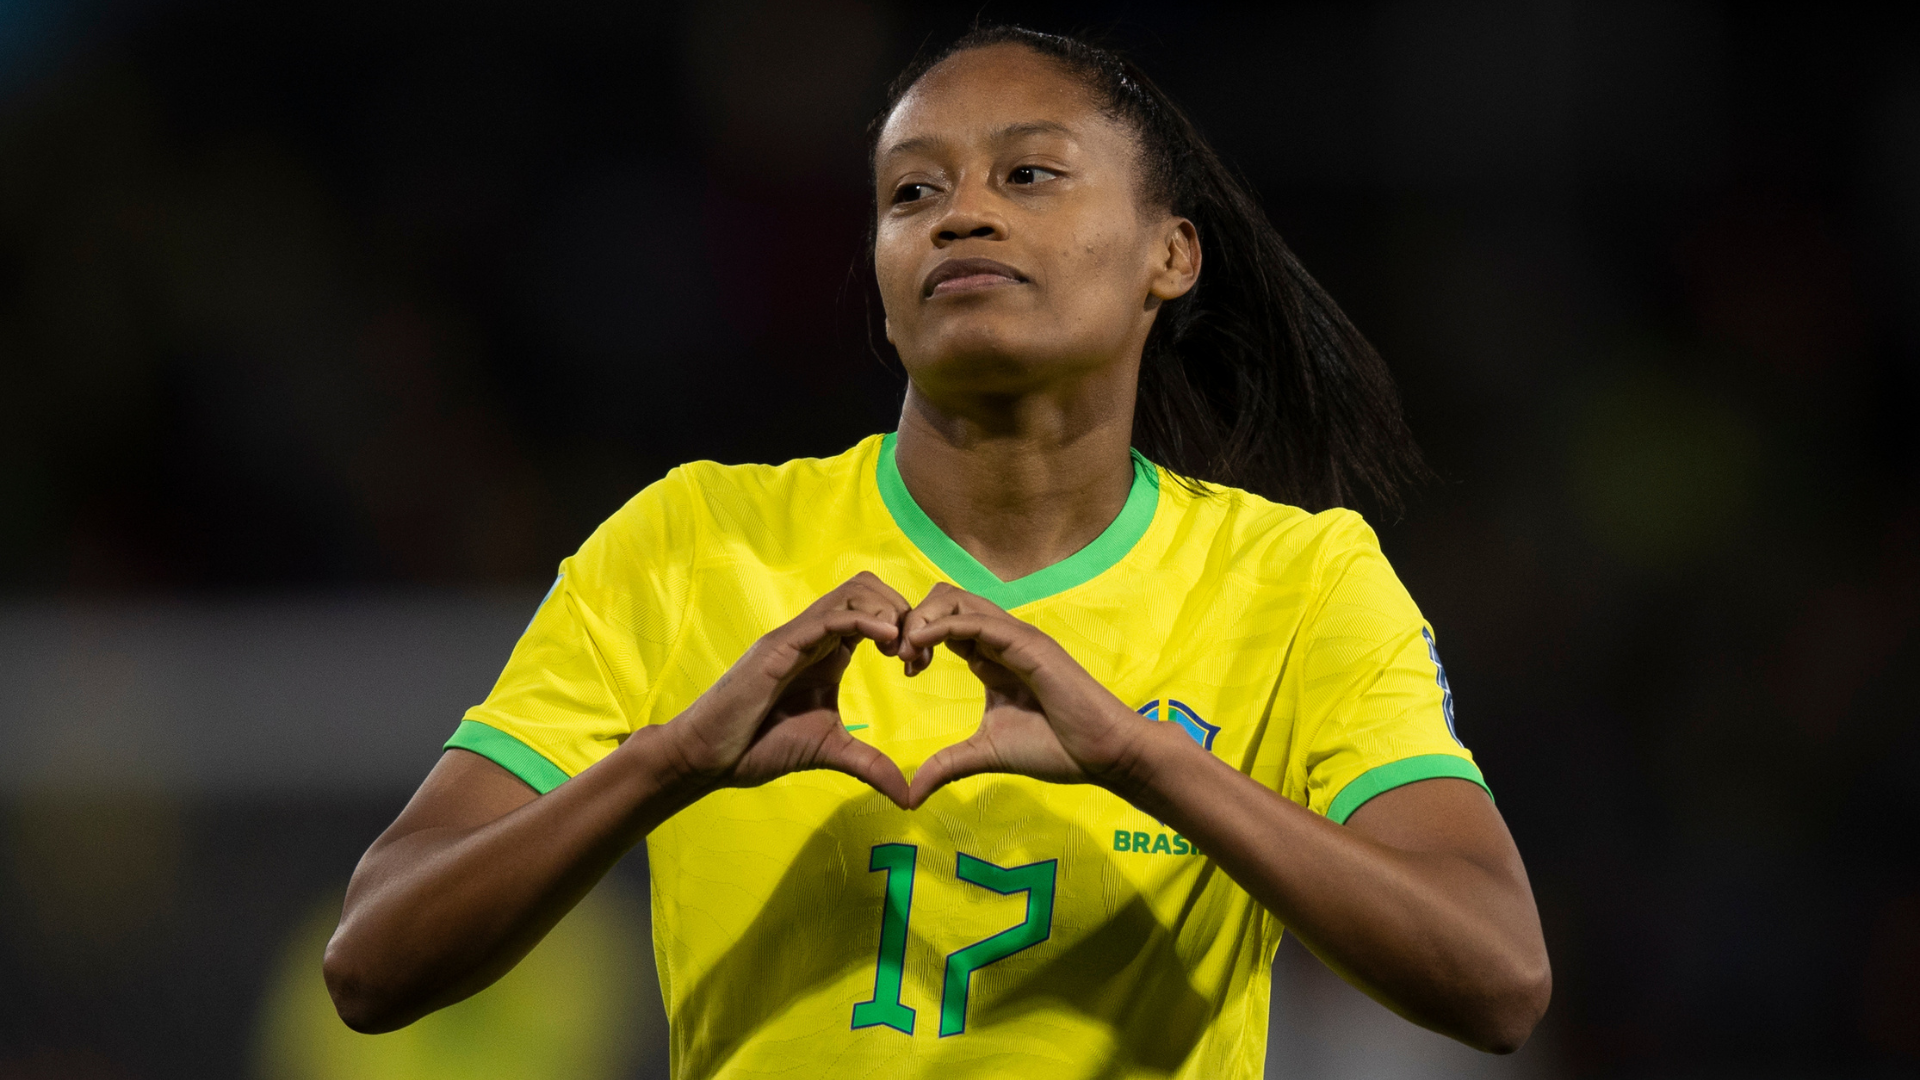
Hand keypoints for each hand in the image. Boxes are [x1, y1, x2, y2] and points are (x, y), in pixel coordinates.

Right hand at [665, 572, 911, 806]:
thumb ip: (871, 766)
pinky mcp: (781, 645)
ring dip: (889, 612)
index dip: (906, 631)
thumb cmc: (759, 747)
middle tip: (915, 655)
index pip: (875, 612)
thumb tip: (908, 796)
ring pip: (853, 592)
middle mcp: (813, 635)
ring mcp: (796, 636)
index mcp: (827, 651)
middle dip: (903, 612)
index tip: (919, 667)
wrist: (708, 757)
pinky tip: (887, 643)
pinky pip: (831, 616)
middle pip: (868, 588)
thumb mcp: (831, 753)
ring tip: (902, 650)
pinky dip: (866, 621)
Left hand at [901, 583, 1152, 807]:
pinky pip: (976, 620)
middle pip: (945, 599)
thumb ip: (947, 765)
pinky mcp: (1026, 643)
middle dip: (913, 620)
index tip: (907, 670)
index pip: (944, 623)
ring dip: (922, 619)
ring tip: (907, 653)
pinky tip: (920, 648)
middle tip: (901, 657)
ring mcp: (1015, 636)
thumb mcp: (985, 754)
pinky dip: (941, 627)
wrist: (1103, 754)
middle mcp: (1001, 638)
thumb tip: (910, 796)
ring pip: (956, 600)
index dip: (916, 638)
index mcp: (991, 656)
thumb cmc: (1055, 749)